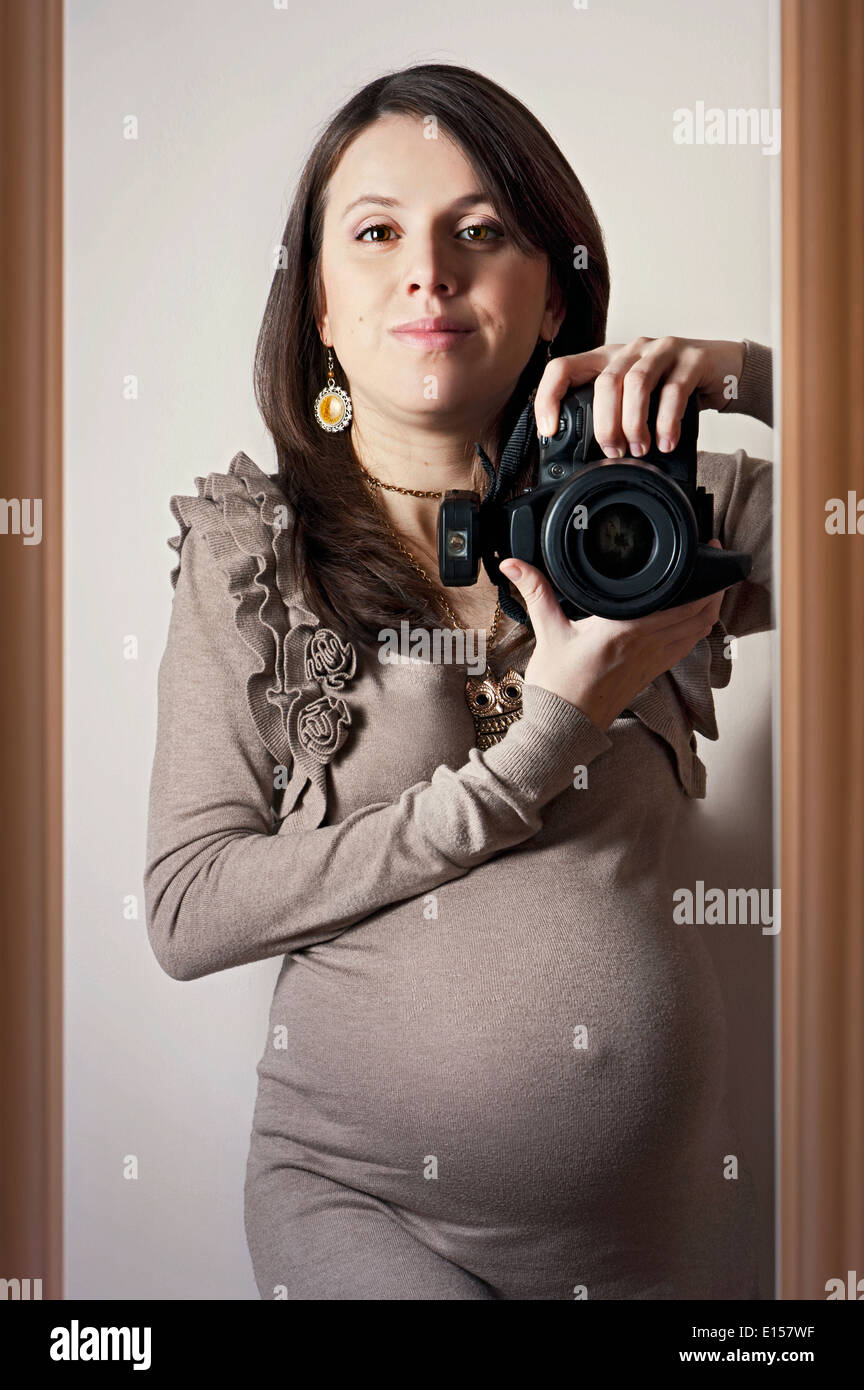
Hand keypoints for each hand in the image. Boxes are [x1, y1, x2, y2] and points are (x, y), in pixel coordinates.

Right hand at [499, 544, 727, 732]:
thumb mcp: (547, 631)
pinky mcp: (653, 671)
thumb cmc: (559, 685)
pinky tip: (692, 616)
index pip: (682, 599)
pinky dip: (698, 627)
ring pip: (701, 629)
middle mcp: (649, 644)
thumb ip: (536, 591)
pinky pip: (687, 645)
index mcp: (627, 629)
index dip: (703, 573)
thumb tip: (513, 564)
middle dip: (715, 583)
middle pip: (702, 611)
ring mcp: (654, 660)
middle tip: (713, 556)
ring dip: (712, 605)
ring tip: (711, 581)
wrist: (564, 727)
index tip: (705, 547)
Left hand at [534, 336, 745, 457]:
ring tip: (640, 449)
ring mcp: (661, 350)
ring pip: (636, 384)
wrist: (722, 369)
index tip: (549, 431)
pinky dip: (667, 422)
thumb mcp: (634, 398)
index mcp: (607, 359)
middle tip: (613, 452)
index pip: (562, 368)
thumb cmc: (671, 386)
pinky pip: (674, 391)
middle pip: (604, 383)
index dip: (549, 398)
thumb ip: (613, 414)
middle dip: (606, 424)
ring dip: (634, 424)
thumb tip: (590, 455)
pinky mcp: (691, 359)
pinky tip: (666, 442)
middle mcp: (630, 350)